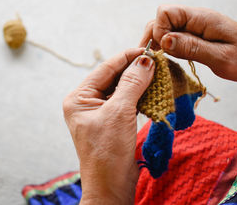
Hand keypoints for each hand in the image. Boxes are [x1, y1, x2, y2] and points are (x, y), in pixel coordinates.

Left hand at [63, 48, 154, 203]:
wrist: (111, 187)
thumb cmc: (108, 152)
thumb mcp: (119, 113)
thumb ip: (132, 84)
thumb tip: (145, 61)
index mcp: (78, 97)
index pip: (105, 68)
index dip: (127, 57)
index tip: (148, 49)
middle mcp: (86, 102)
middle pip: (113, 77)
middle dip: (134, 69)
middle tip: (157, 60)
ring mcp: (99, 112)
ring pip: (121, 88)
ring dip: (138, 81)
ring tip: (158, 72)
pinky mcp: (112, 122)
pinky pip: (126, 101)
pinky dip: (139, 95)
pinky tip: (152, 88)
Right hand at [139, 5, 236, 83]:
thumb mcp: (221, 57)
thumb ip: (192, 47)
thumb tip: (165, 40)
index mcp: (201, 18)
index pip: (165, 12)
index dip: (159, 31)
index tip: (165, 50)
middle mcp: (194, 19)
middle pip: (160, 20)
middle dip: (154, 38)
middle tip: (156, 59)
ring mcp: (193, 27)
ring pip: (163, 29)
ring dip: (158, 44)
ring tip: (161, 61)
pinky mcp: (193, 35)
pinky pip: (172, 37)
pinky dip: (166, 48)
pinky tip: (168, 60)